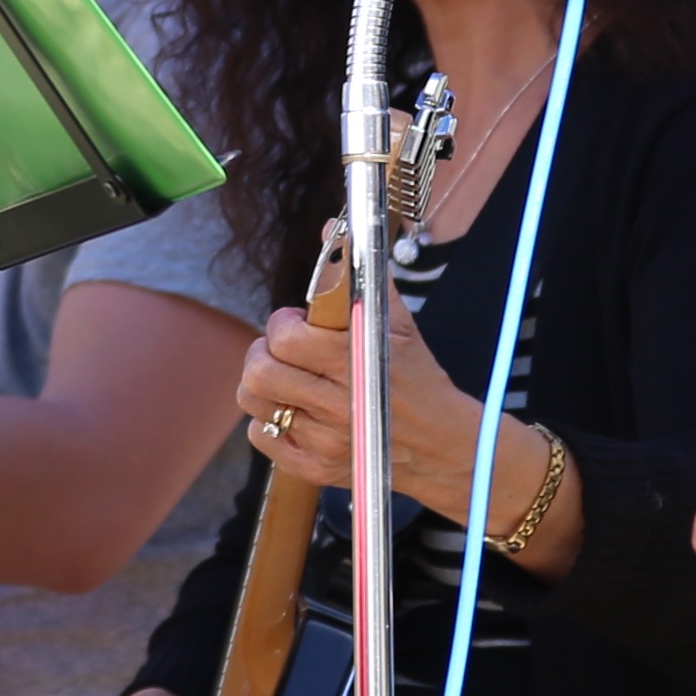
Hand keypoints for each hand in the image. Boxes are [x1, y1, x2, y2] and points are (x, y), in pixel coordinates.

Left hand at [227, 285, 540, 536]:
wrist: (441, 444)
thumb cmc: (417, 377)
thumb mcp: (399, 324)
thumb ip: (362, 276)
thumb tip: (332, 227)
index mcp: (355, 362)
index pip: (285, 337)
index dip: (284, 324)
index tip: (298, 323)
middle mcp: (338, 404)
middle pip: (259, 372)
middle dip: (264, 353)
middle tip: (284, 350)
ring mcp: (325, 441)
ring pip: (254, 403)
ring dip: (263, 385)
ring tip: (287, 378)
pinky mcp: (316, 468)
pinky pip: (262, 437)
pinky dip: (270, 420)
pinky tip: (295, 410)